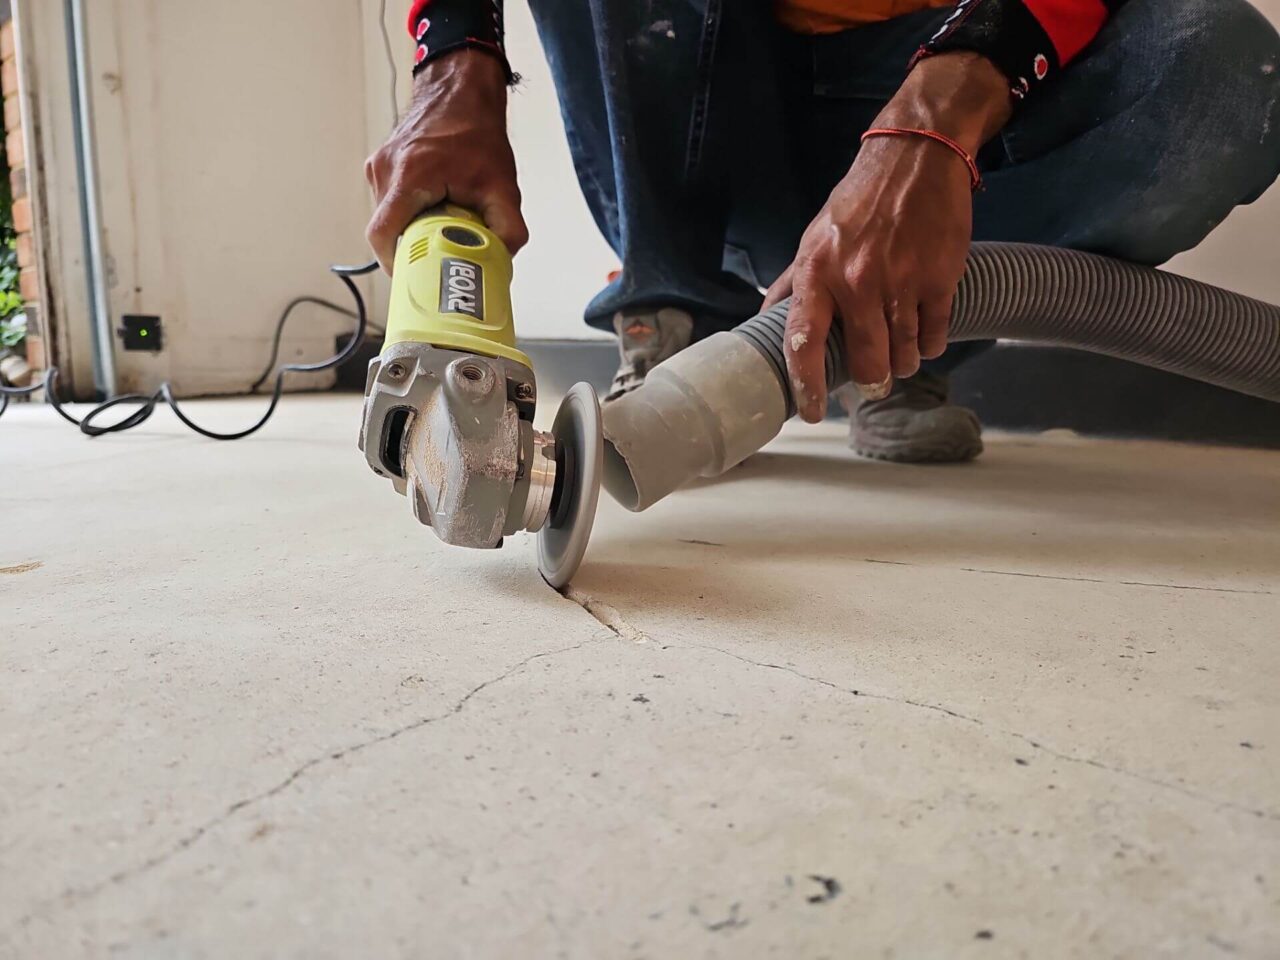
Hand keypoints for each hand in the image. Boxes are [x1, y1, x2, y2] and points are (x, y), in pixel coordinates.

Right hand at [365, 51, 526, 271]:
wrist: (461, 91)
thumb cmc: (477, 133)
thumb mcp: (504, 186)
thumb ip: (508, 229)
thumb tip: (501, 261)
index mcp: (409, 176)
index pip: (382, 234)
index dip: (394, 264)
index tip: (411, 278)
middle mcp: (386, 170)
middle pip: (386, 229)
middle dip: (410, 248)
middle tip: (435, 258)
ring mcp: (380, 166)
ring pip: (388, 216)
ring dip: (411, 228)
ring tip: (439, 227)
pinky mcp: (382, 164)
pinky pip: (390, 202)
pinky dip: (409, 213)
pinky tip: (433, 209)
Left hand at [765, 54, 1010, 421]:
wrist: (916, 156)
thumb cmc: (861, 201)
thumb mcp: (816, 236)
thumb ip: (794, 281)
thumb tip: (766, 317)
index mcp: (818, 272)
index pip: (803, 342)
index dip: (805, 383)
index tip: (811, 410)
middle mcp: (856, 281)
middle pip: (867, 362)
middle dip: (873, 380)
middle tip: (876, 381)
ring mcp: (900, 281)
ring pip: (904, 354)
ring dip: (905, 363)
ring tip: (903, 355)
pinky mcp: (940, 278)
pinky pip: (934, 335)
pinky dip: (930, 343)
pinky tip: (925, 335)